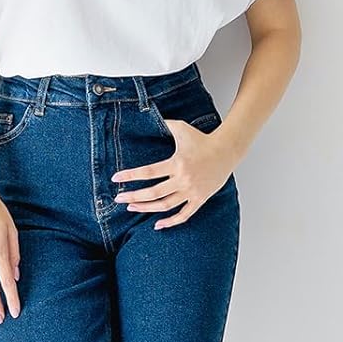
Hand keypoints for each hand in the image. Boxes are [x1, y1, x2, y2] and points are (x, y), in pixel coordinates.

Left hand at [111, 120, 232, 228]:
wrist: (227, 150)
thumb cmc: (202, 139)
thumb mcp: (181, 128)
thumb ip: (164, 124)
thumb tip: (148, 116)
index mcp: (176, 163)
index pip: (148, 172)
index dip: (130, 175)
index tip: (115, 178)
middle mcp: (183, 179)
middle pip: (154, 193)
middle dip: (133, 196)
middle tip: (119, 198)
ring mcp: (192, 191)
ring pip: (165, 205)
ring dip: (147, 208)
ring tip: (132, 207)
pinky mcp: (200, 199)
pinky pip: (184, 215)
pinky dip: (171, 222)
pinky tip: (158, 225)